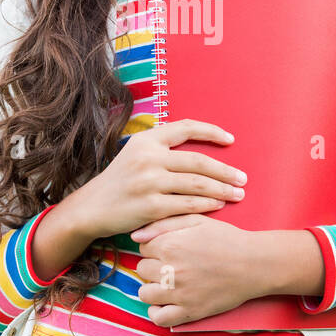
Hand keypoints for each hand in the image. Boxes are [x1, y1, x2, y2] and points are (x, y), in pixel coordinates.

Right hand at [59, 119, 247, 241]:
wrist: (92, 207)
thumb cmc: (120, 181)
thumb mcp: (135, 153)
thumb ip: (162, 147)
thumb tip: (198, 145)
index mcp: (146, 139)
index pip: (186, 127)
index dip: (212, 132)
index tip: (231, 140)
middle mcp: (148, 157)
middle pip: (198, 161)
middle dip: (226, 171)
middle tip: (243, 178)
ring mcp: (149, 182)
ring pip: (197, 184)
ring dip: (222, 190)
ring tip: (238, 194)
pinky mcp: (150, 206)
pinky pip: (187, 205)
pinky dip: (207, 205)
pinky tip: (218, 205)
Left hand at [131, 214, 265, 327]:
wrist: (254, 263)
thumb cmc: (226, 239)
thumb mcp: (196, 221)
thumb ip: (163, 224)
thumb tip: (134, 235)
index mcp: (170, 245)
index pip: (143, 248)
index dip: (155, 247)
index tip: (169, 248)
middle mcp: (170, 270)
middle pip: (142, 269)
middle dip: (153, 266)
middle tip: (171, 264)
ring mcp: (178, 293)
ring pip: (145, 293)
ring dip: (153, 288)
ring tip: (167, 283)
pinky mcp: (189, 311)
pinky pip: (159, 318)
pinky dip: (157, 312)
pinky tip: (165, 303)